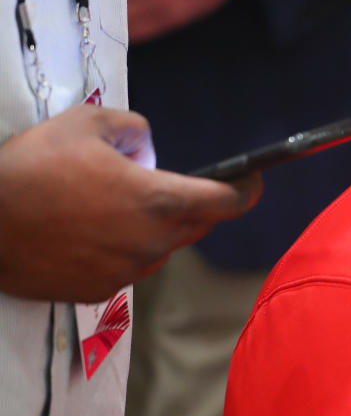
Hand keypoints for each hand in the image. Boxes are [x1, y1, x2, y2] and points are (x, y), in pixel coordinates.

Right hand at [0, 105, 261, 301]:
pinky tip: (93, 232)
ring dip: (156, 229)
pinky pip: (127, 268)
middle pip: (196, 226)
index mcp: (158, 201)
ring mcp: (123, 272)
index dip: (247, 191)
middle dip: (194, 205)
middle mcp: (150, 243)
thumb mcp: (86, 123)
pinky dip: (123, 250)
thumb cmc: (32, 166)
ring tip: (118, 206)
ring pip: (161, 249)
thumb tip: (147, 143)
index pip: (226, 202)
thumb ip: (132, 128)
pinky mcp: (95, 292)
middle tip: (168, 184)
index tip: (253, 182)